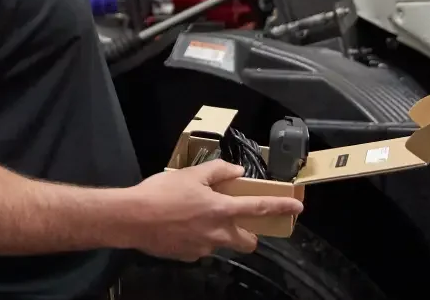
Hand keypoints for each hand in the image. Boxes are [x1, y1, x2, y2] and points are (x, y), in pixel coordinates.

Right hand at [121, 160, 303, 262]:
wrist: (132, 219)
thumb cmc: (162, 192)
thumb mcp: (191, 174)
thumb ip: (218, 171)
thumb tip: (236, 171)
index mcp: (221, 210)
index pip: (259, 208)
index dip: (280, 207)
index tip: (297, 208)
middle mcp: (218, 233)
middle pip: (247, 241)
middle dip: (249, 234)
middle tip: (237, 220)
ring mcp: (203, 249)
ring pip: (222, 243)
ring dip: (220, 232)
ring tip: (197, 217)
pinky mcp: (188, 257)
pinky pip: (202, 247)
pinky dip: (198, 237)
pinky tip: (181, 226)